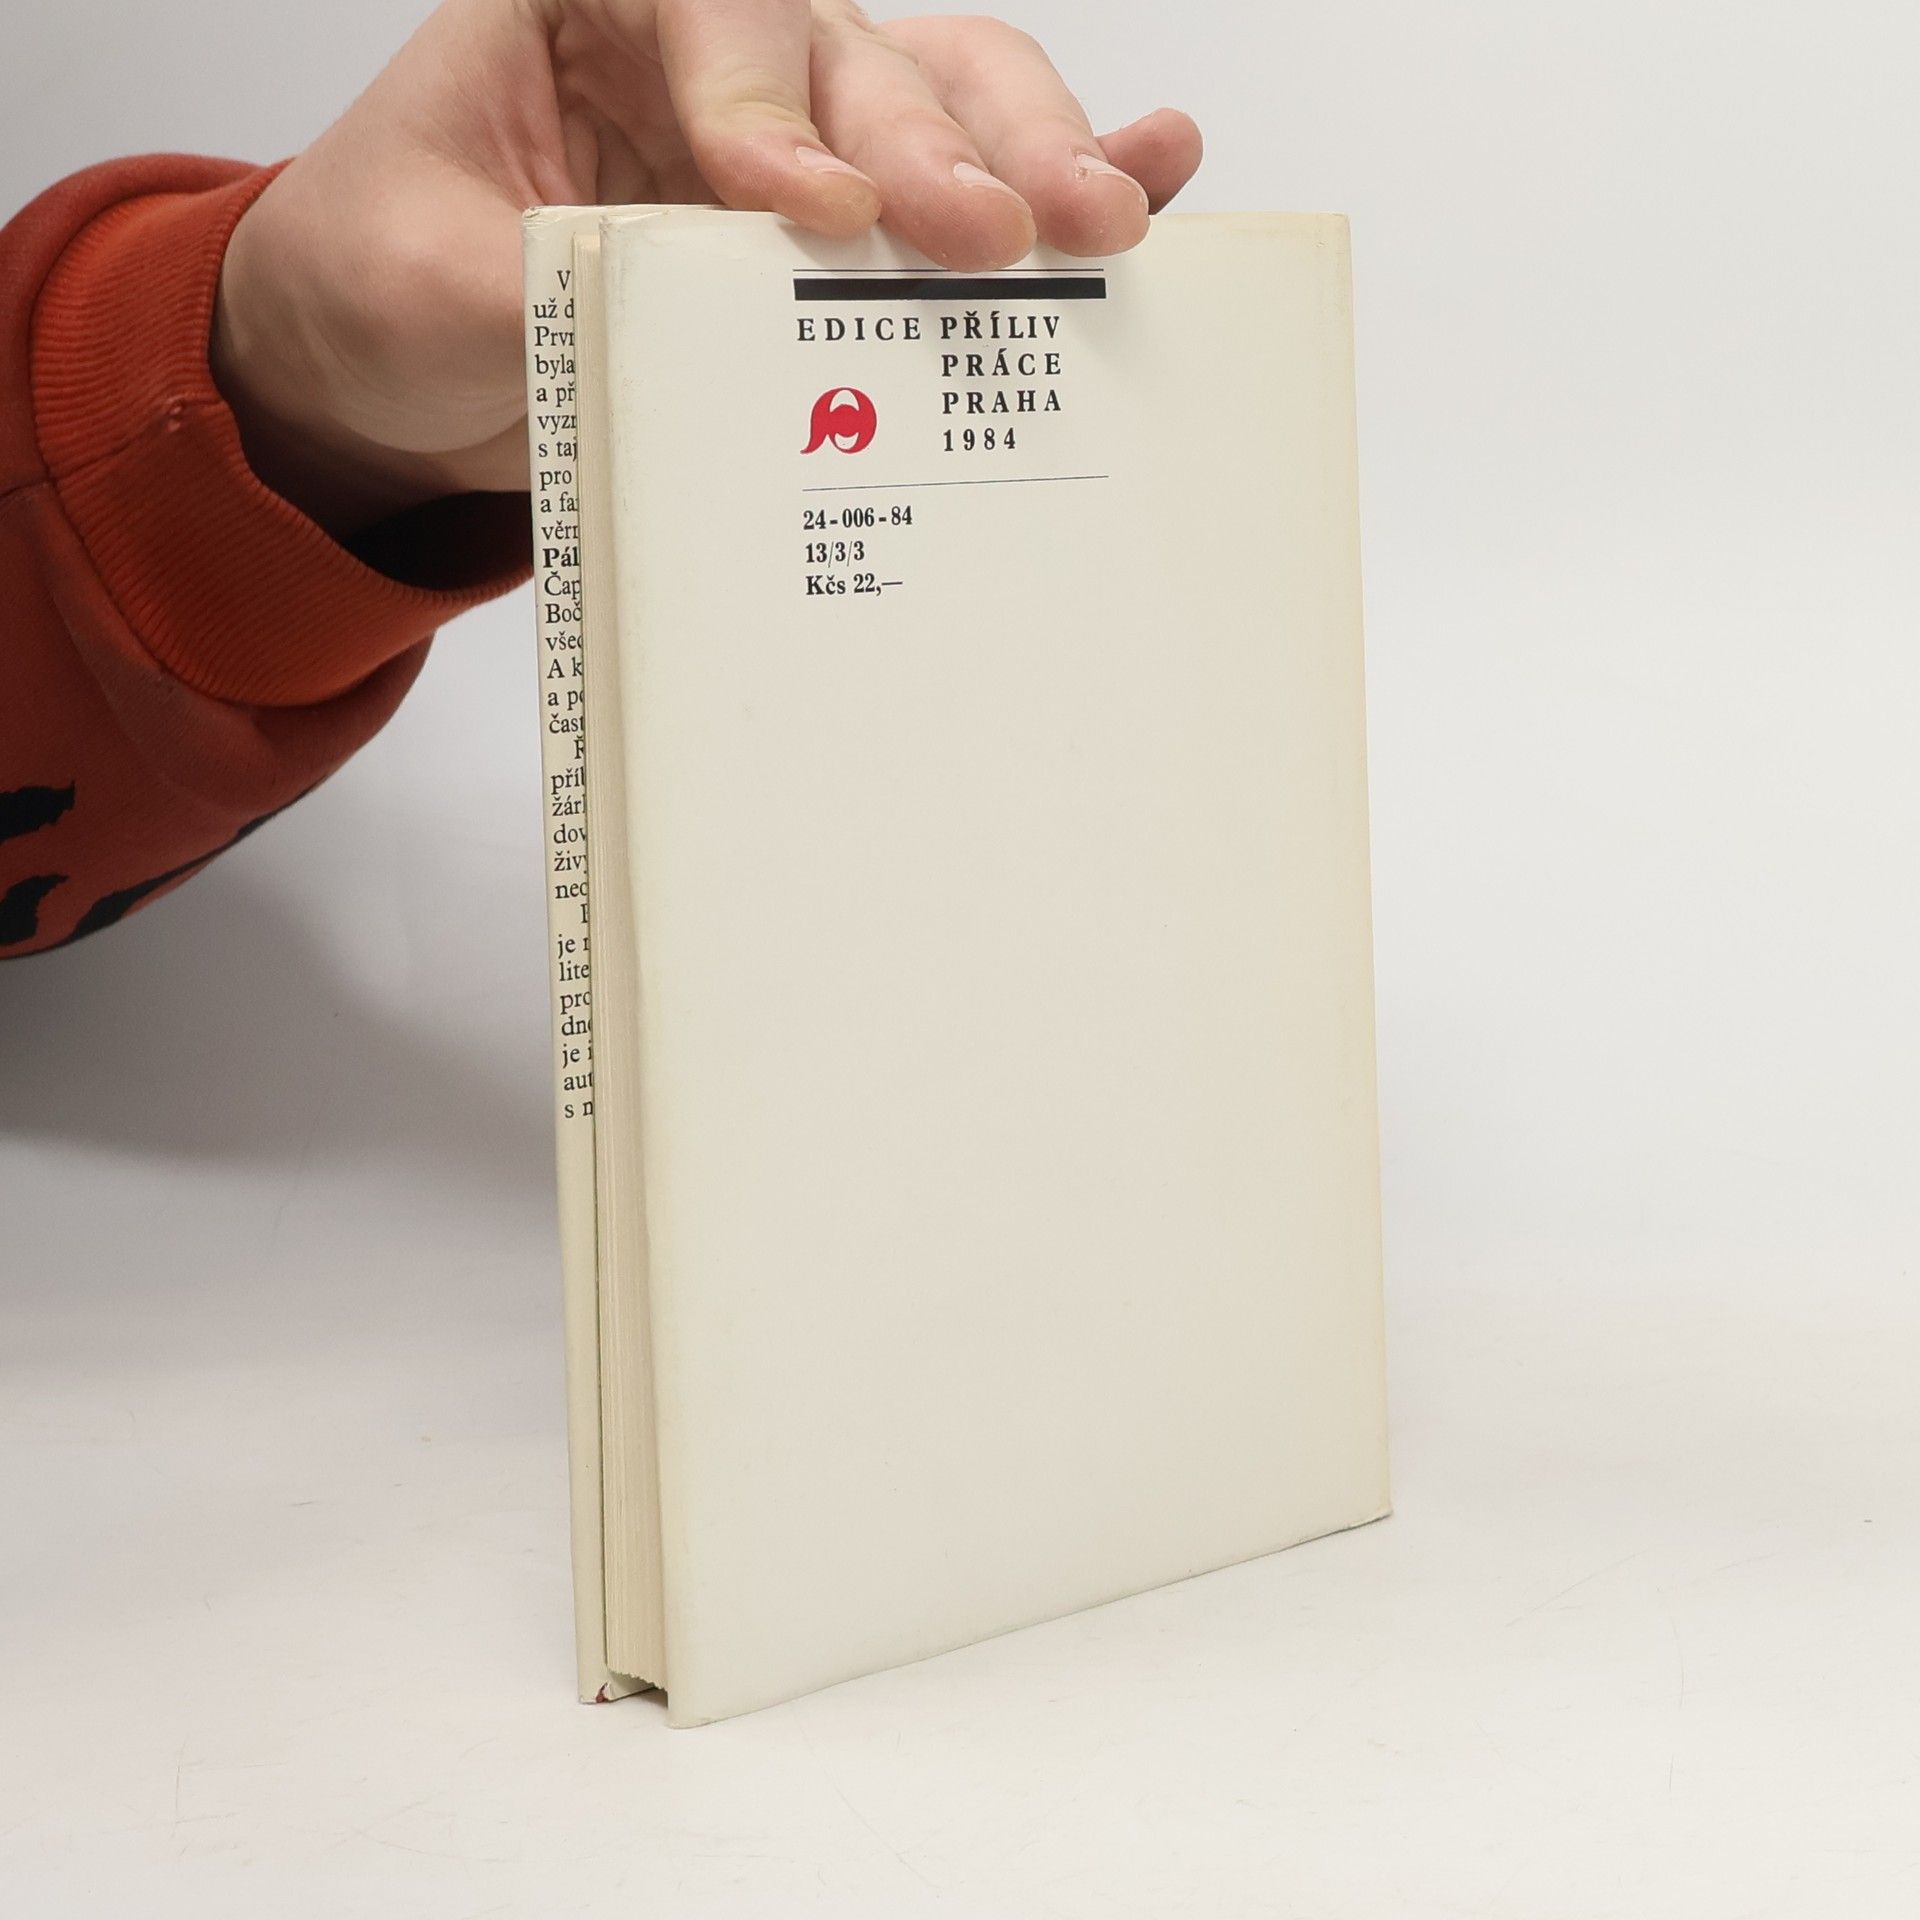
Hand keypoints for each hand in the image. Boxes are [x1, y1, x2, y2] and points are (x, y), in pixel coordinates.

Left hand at [212, 0, 1202, 533]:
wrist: (393, 367)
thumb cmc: (390, 283)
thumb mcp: (418, 284)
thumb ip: (539, 282)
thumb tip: (673, 315)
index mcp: (594, 9)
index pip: (711, 8)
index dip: (766, 104)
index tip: (799, 216)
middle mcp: (716, 50)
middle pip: (859, 54)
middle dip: (938, 145)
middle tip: (1002, 231)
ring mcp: (796, 128)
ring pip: (942, 95)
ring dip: (1028, 157)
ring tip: (1103, 221)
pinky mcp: (845, 226)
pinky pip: (964, 174)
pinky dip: (1055, 173)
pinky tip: (1153, 170)